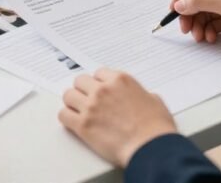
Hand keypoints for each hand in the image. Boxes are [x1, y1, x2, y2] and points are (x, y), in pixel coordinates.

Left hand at [59, 69, 175, 167]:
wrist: (151, 148)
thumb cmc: (156, 128)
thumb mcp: (154, 100)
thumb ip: (141, 93)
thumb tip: (140, 97)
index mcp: (120, 80)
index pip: (98, 73)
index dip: (98, 83)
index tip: (98, 89)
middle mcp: (103, 90)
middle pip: (80, 81)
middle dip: (83, 90)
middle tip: (87, 100)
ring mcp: (91, 106)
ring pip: (68, 95)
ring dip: (72, 103)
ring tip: (78, 110)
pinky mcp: (83, 125)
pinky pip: (63, 115)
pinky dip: (67, 118)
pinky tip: (73, 122)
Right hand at [171, 0, 220, 51]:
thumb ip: (200, 2)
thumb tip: (179, 5)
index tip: (174, 9)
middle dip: (189, 14)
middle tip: (185, 29)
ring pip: (203, 14)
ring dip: (198, 26)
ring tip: (200, 37)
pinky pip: (212, 25)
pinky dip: (208, 32)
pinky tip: (211, 38)